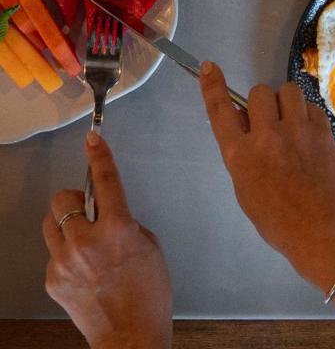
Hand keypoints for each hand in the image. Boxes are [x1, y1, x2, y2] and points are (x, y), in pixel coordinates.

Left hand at [42, 132, 171, 348]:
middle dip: (75, 199)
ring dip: (65, 223)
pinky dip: (66, 253)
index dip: (99, 155)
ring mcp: (65, 262)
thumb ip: (126, 222)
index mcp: (117, 229)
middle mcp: (86, 242)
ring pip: (50, 223)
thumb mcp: (149, 244)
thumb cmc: (148, 294)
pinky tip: (83, 268)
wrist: (131, 336)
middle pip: (63, 199)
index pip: (105, 180)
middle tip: (88, 210)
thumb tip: (108, 213)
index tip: (92, 139)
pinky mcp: (53, 280)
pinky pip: (53, 253)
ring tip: (83, 239)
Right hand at [200, 62, 334, 288]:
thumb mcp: (246, 190)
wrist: (321, 233)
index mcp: (241, 156)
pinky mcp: (323, 130)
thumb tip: (247, 123)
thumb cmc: (277, 221)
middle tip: (268, 123)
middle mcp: (267, 137)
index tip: (210, 67)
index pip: (221, 112)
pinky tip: (309, 134)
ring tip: (290, 124)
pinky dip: (307, 115)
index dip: (213, 87)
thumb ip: (243, 154)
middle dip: (262, 104)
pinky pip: (310, 105)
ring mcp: (297, 130)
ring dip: (285, 103)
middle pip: (259, 92)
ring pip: (287, 90)